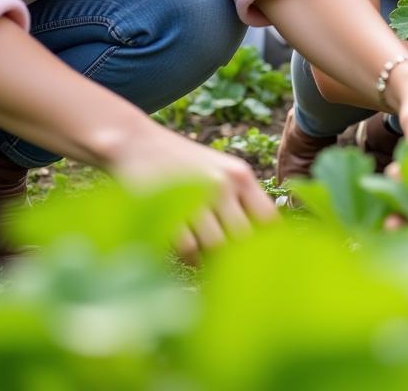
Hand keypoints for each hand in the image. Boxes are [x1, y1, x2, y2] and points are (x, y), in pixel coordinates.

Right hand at [108, 122, 274, 262]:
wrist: (138, 144)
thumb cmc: (185, 164)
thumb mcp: (222, 170)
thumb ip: (242, 199)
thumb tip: (264, 240)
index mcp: (240, 176)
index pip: (268, 218)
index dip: (267, 241)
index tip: (258, 254)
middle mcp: (222, 185)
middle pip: (244, 237)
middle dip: (237, 255)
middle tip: (228, 263)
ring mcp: (196, 197)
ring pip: (217, 246)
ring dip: (212, 258)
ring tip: (206, 256)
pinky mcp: (169, 211)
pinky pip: (189, 249)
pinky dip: (190, 257)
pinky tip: (188, 250)